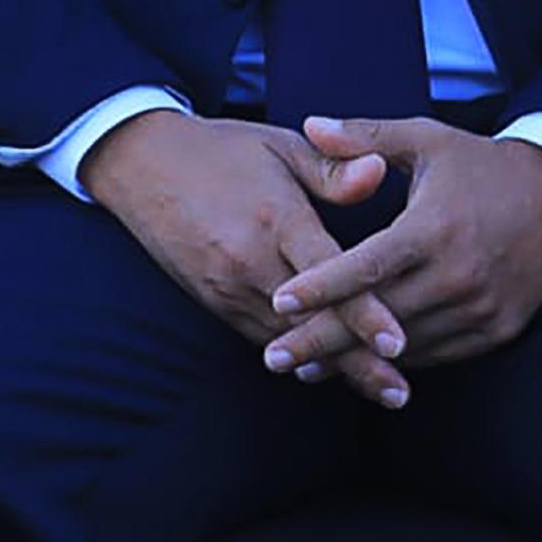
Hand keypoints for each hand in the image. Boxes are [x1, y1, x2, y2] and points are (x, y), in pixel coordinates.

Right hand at [82, 110, 412, 407]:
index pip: (326, 275)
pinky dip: (297, 354)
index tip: (397, 344)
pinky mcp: (214, 300)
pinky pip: (263, 335)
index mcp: (274, 217)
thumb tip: (381, 172)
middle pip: (312, 321)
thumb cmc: (221, 151)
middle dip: (358, 360)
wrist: (141, 164)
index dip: (363, 312)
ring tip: (379, 391)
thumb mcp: (279, 146)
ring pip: (287, 338)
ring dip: (332, 365)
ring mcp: (228, 286)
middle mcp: (249, 260)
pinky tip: (329, 370)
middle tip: (400, 395)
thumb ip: (333, 168)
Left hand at [263, 117, 541, 371]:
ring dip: (356, 359)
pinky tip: (360, 363)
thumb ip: (365, 137)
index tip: (278, 302)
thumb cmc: (478, 165)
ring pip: (408, 344)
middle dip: (323, 340)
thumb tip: (310, 124)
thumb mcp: (425, 139)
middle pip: (380, 317)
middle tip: (273, 357)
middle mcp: (460, 274)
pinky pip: (439, 352)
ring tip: (303, 368)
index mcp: (434, 227)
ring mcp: (483, 307)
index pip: (368, 266)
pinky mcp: (499, 329)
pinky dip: (398, 359)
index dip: (321, 287)